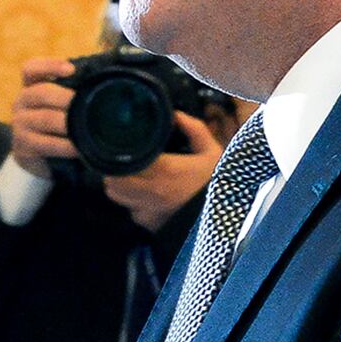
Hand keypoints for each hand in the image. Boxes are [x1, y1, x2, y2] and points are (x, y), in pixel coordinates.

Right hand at [9, 57, 78, 177]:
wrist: (40, 159)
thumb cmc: (58, 125)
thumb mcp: (63, 106)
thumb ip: (76, 92)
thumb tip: (104, 80)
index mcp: (31, 87)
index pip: (31, 69)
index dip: (49, 66)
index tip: (71, 69)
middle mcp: (21, 103)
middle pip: (41, 93)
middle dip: (66, 97)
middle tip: (87, 102)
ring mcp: (20, 125)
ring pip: (46, 119)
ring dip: (69, 123)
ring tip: (88, 127)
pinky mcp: (23, 147)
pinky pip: (47, 144)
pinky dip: (66, 146)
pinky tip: (78, 148)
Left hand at [101, 111, 222, 231]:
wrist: (229, 221)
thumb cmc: (219, 187)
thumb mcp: (213, 153)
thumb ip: (194, 129)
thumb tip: (176, 115)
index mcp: (165, 170)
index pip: (123, 162)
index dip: (119, 153)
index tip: (125, 147)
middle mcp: (152, 192)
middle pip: (112, 180)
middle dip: (114, 170)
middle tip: (126, 161)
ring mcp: (149, 211)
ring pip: (117, 196)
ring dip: (121, 186)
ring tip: (134, 177)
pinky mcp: (151, 226)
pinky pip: (132, 212)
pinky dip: (135, 203)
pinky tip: (148, 196)